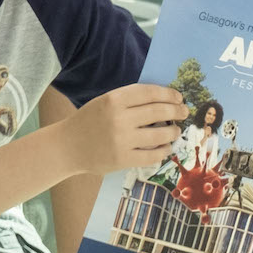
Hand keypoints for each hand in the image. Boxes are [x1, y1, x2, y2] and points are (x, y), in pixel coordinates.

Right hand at [69, 83, 189, 179]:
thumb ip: (128, 100)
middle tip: (184, 112)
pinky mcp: (124, 159)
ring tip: (176, 130)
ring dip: (173, 131)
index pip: (149, 93)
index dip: (167, 93)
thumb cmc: (88, 120)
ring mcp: (122, 140)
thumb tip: (161, 99)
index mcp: (114, 100)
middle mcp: (119, 118)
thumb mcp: (104, 102)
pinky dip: (163, 150)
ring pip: (160, 134)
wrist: (68, 146)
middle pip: (158, 111)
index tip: (178, 97)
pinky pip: (152, 155)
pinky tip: (165, 147)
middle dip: (176, 111)